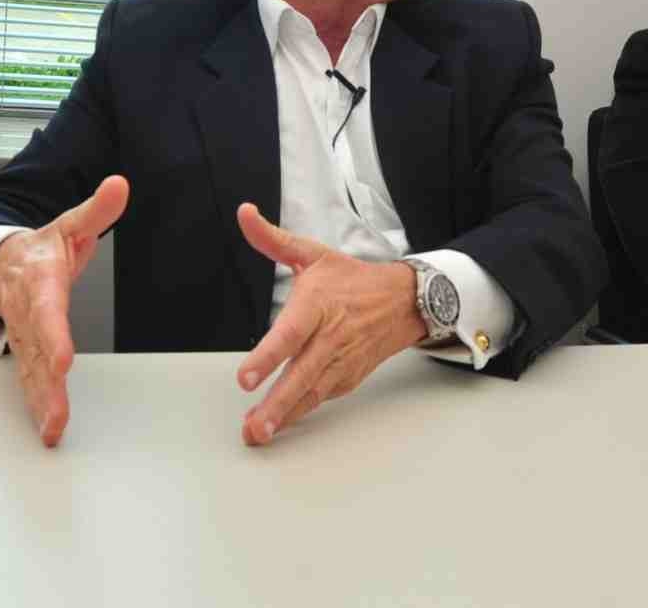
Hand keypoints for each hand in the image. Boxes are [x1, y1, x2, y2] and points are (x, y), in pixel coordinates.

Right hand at [0, 175, 128, 446]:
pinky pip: (27, 380)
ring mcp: (23, 335)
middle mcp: (28, 312)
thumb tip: (119, 185)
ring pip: (29, 371)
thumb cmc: (39, 248)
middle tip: (57, 412)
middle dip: (45, 383)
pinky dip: (35, 404)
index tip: (62, 360)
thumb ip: (96, 210)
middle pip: (35, 351)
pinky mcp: (24, 351)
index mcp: (39, 281)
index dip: (53, 336)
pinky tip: (47, 428)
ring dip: (41, 401)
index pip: (46, 310)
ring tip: (53, 428)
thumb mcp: (69, 224)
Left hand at [233, 203, 424, 445]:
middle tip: (253, 427)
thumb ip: (273, 239)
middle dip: (275, 404)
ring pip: (311, 393)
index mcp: (318, 305)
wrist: (402, 301)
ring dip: (284, 416)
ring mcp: (341, 361)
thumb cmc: (352, 279)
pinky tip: (279, 424)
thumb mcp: (312, 254)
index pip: (290, 334)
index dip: (268, 357)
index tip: (245, 378)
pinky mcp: (347, 377)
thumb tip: (245, 214)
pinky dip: (300, 413)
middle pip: (301, 375)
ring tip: (259, 434)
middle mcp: (330, 337)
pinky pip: (320, 398)